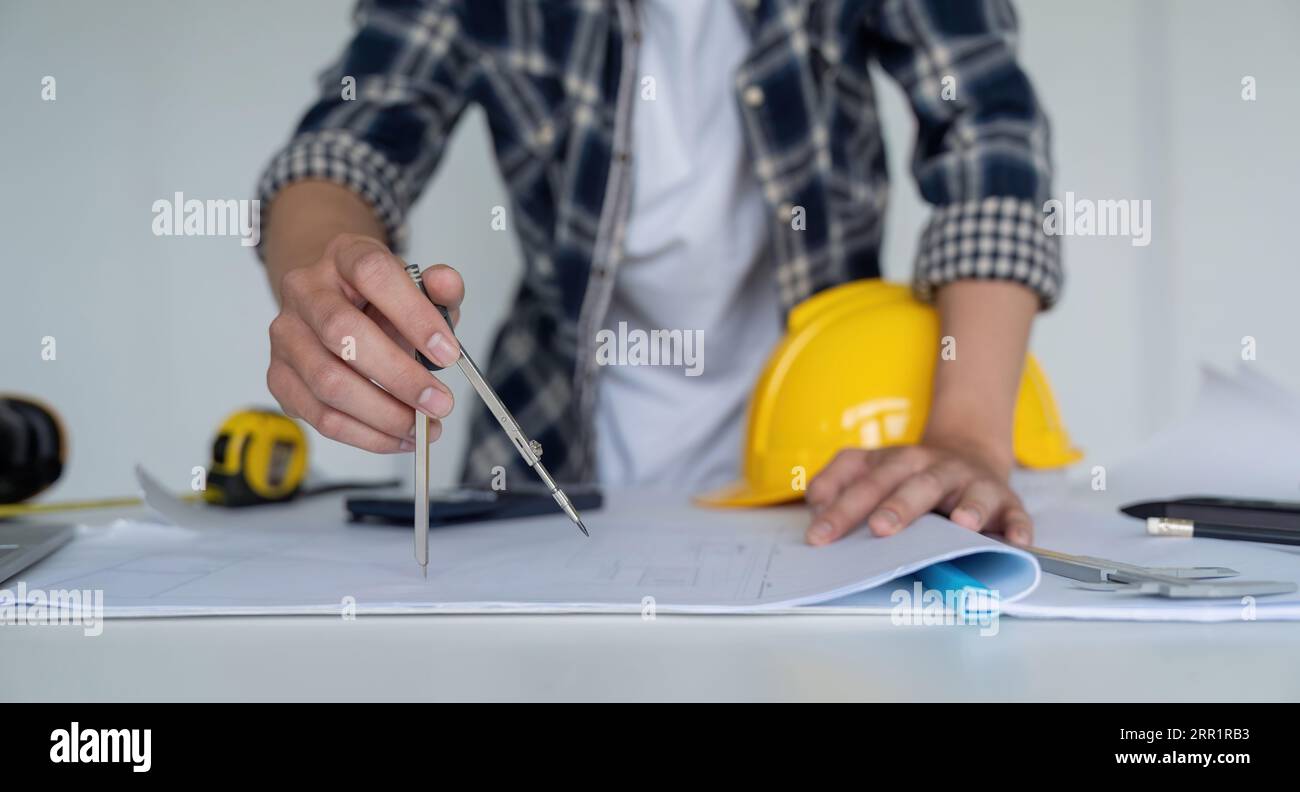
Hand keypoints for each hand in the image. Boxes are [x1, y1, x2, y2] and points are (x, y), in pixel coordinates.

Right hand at [266, 233, 463, 452]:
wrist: (333, 304)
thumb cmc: (379, 300)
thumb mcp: (416, 286)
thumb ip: (439, 287)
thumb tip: (447, 283)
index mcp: (343, 256)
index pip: (372, 274)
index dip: (413, 314)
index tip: (448, 352)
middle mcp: (304, 291)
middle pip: (343, 334)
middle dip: (399, 377)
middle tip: (439, 402)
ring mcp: (286, 335)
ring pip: (328, 383)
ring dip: (384, 415)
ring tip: (423, 426)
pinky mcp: (280, 377)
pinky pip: (320, 417)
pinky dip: (366, 435)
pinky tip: (399, 437)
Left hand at [803, 440, 1031, 545]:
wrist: (968, 452)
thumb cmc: (909, 473)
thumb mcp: (870, 466)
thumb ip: (838, 478)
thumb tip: (814, 500)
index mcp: (897, 461)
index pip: (866, 482)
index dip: (842, 509)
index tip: (818, 536)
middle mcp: (935, 469)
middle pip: (915, 485)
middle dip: (898, 506)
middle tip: (880, 528)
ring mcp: (972, 483)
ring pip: (971, 493)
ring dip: (969, 507)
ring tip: (962, 523)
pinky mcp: (1006, 501)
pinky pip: (1015, 513)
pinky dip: (1017, 526)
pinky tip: (1016, 541)